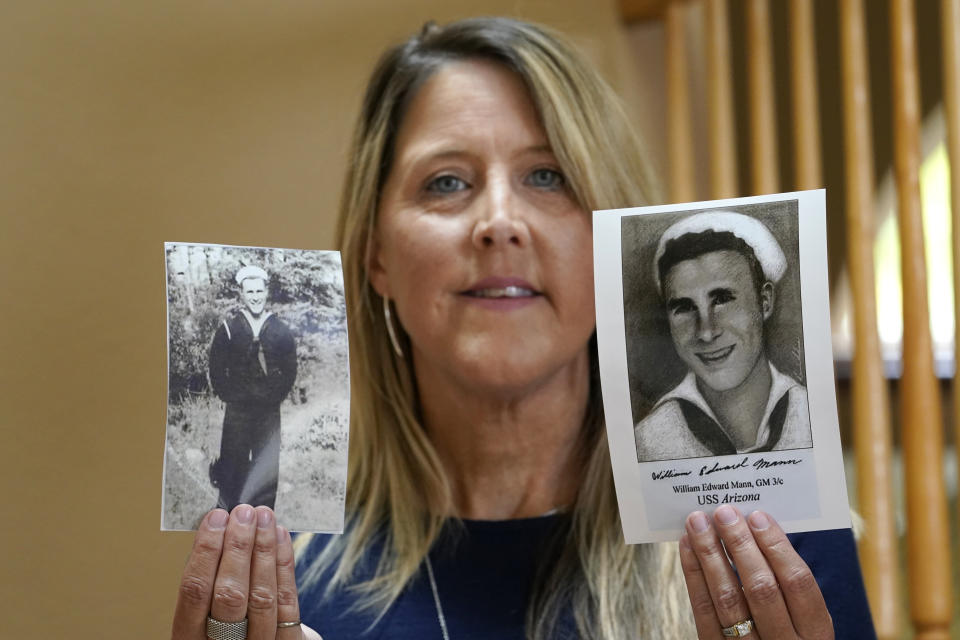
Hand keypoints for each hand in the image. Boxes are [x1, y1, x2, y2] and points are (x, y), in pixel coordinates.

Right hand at [171, 505, 322, 639]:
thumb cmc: (222, 629)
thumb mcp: (202, 614)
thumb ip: (208, 582)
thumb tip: (219, 529)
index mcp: (189, 638)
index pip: (194, 592)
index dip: (206, 551)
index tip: (215, 518)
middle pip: (230, 594)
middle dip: (238, 547)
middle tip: (243, 513)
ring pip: (262, 596)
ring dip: (263, 549)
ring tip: (264, 517)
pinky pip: (287, 601)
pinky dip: (283, 564)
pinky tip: (280, 537)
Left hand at [678, 505, 832, 638]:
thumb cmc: (786, 635)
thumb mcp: (803, 619)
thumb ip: (786, 584)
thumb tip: (756, 530)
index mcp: (814, 633)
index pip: (798, 583)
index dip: (777, 547)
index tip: (758, 517)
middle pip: (760, 588)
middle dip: (740, 545)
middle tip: (724, 512)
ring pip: (727, 598)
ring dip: (710, 554)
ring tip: (699, 522)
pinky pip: (703, 610)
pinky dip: (694, 574)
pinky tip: (688, 547)